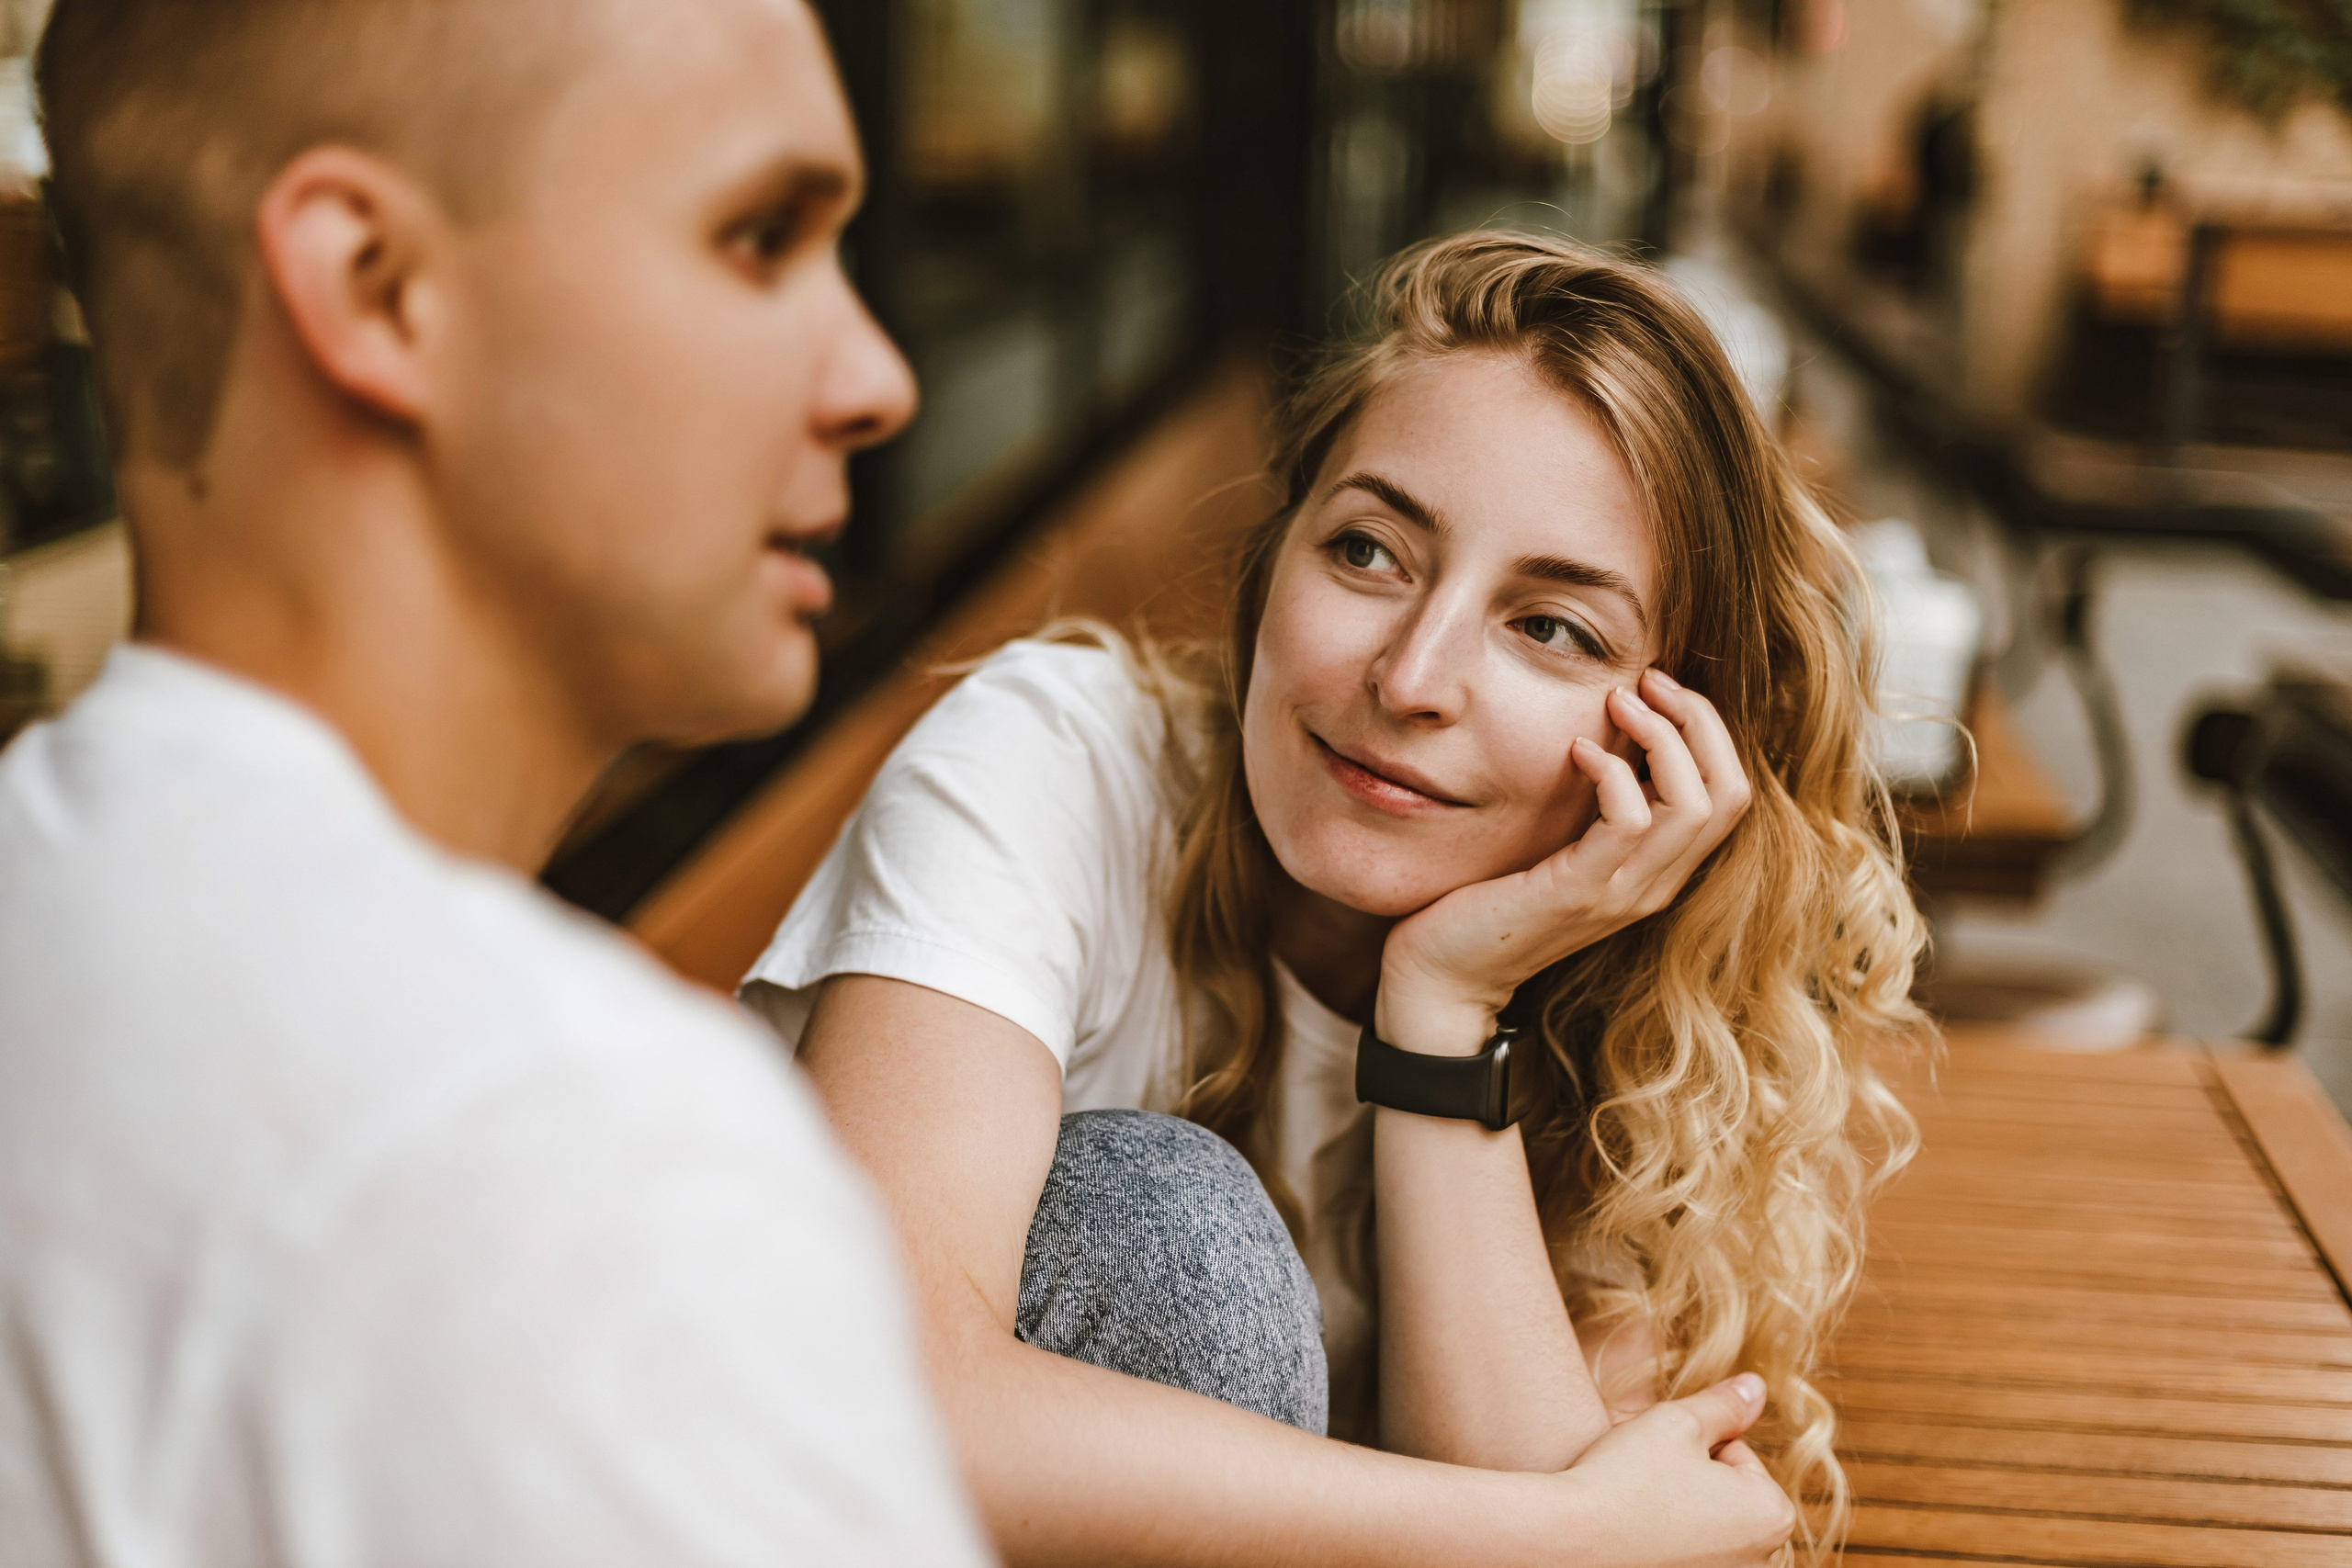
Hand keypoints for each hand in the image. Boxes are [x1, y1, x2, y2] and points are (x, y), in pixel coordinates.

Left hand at [1376, 668, 1752, 1053]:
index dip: (1710, 731)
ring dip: (1660, 737)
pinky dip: (1611, 772)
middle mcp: (1655, 886)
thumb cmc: (1492, 898)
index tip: (1662, 688)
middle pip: (1730, 792)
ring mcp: (1622, 895)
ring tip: (1617, 701)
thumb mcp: (1560, 843)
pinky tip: (1577, 749)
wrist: (1444, 974)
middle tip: (1650, 681)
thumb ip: (1596, 803)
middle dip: (1699, 722)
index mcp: (1659, 871)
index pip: (1730, 794)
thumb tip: (1609, 729)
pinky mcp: (1579, 894)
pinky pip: (1628, 822)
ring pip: (1694, 805)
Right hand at [1553, 1375, 1797, 1567]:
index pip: (1735, 1453)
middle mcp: (1760, 1559)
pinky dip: (1662, 1540)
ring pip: (1702, 1522)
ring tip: (1638, 1507)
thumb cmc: (1628, 1476)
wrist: (1570, 1539)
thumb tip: (1756, 1387)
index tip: (1660, 1458)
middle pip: (1724, 1492)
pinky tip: (1633, 1535)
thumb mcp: (1679, 1422)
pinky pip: (1682, 1552)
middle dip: (1690, 1478)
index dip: (1691, 1443)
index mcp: (1771, 1514)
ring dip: (1677, 1508)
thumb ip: (1725, 1404)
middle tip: (1647, 1480)